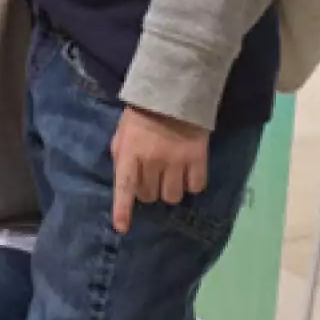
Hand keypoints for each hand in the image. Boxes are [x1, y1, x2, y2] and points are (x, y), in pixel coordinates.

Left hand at [110, 107, 209, 233]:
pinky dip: (192, 183)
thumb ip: (121, 156)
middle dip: (150, 190)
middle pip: (150, 196)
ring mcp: (176, 162)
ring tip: (172, 174)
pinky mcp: (197, 159)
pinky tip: (189, 172)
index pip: (124, 187)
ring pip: (173, 197)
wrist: (174, 91)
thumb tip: (125, 182)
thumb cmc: (143, 113)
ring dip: (171, 190)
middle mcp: (152, 161)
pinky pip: (196, 187)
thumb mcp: (123, 132)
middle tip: (153, 175)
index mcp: (129, 153)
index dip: (122, 210)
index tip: (122, 227)